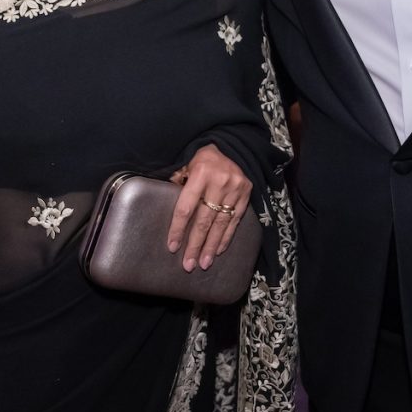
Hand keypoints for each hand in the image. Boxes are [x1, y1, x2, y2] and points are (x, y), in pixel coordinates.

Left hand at [166, 145, 252, 271]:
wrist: (231, 148)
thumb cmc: (202, 161)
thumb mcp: (185, 167)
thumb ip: (177, 185)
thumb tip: (165, 207)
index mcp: (200, 173)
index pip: (186, 207)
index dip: (178, 229)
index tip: (173, 246)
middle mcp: (219, 181)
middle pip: (204, 220)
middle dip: (195, 244)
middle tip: (188, 264)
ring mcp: (235, 189)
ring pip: (221, 224)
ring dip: (211, 246)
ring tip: (203, 263)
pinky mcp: (246, 195)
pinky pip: (235, 221)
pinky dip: (226, 237)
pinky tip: (218, 250)